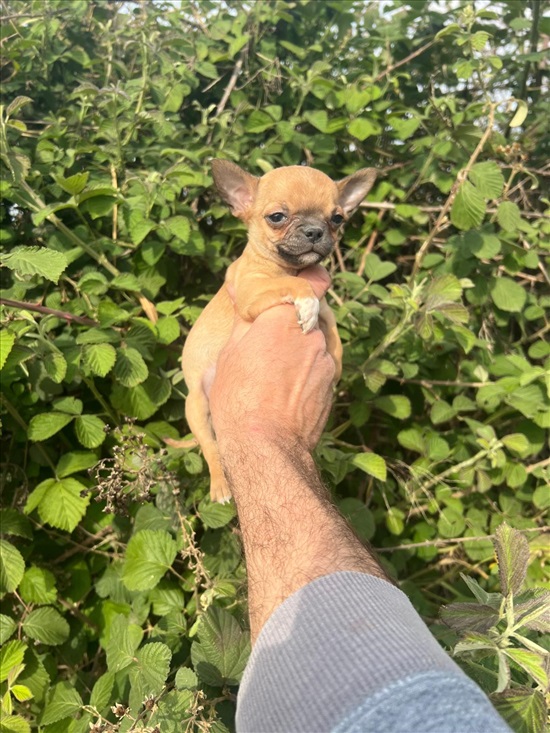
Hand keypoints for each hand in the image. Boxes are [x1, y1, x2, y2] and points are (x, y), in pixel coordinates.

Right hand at [209, 266, 335, 451]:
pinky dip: (306, 373)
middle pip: (308, 316)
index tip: (289, 291)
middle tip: (270, 340)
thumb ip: (242, 321)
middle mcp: (312, 332)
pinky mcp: (332, 385)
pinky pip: (319, 368)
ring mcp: (326, 359)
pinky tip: (287, 391)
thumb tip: (238, 289)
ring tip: (276, 374)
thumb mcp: (227, 356)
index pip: (309, 283)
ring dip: (300, 350)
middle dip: (293, 324)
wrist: (266, 447)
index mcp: (284, 316)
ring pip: (314, 344)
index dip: (302, 285)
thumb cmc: (238, 398)